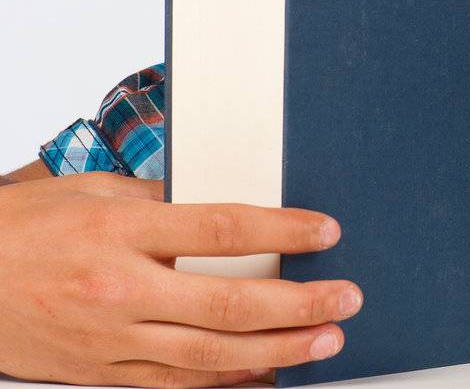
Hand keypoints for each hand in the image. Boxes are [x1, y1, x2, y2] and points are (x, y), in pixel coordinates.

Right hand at [0, 171, 362, 386]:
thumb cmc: (21, 229)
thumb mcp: (92, 192)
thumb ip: (162, 199)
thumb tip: (226, 199)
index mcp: (120, 233)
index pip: (222, 229)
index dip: (283, 231)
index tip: (327, 231)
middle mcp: (119, 289)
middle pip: (229, 301)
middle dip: (299, 303)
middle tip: (346, 298)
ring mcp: (110, 339)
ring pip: (210, 352)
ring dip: (277, 349)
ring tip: (325, 340)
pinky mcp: (99, 373)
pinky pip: (174, 382)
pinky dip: (225, 379)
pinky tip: (264, 372)